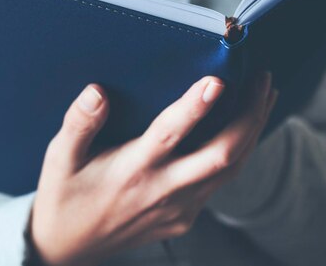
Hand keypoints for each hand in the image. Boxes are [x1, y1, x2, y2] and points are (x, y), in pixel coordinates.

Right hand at [30, 72, 277, 265]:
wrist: (69, 248)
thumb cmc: (64, 196)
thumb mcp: (59, 158)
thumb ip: (79, 123)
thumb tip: (98, 91)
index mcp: (132, 171)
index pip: (170, 134)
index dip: (195, 107)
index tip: (217, 80)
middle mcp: (163, 190)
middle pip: (222, 154)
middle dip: (251, 115)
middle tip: (264, 79)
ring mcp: (180, 208)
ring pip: (231, 169)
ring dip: (253, 131)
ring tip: (266, 96)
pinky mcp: (185, 217)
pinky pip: (221, 182)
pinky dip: (240, 152)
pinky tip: (243, 130)